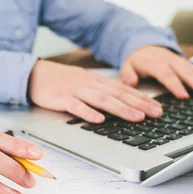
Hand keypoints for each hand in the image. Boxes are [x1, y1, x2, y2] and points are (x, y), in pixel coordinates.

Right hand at [28, 59, 162, 122]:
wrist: (34, 74)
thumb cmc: (60, 81)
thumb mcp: (84, 83)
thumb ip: (101, 91)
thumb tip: (121, 101)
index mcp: (96, 81)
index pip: (124, 90)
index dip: (142, 99)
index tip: (158, 108)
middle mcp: (90, 84)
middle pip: (118, 94)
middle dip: (139, 104)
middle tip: (157, 113)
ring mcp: (76, 91)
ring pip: (102, 100)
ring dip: (121, 109)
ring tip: (137, 117)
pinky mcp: (61, 98)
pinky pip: (76, 106)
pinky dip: (88, 112)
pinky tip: (99, 119)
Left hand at [120, 46, 192, 99]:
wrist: (145, 45)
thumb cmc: (137, 60)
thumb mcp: (127, 65)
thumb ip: (127, 74)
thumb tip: (130, 82)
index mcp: (158, 65)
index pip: (168, 76)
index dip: (176, 85)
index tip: (184, 96)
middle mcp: (173, 63)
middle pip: (188, 74)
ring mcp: (183, 63)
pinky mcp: (190, 65)